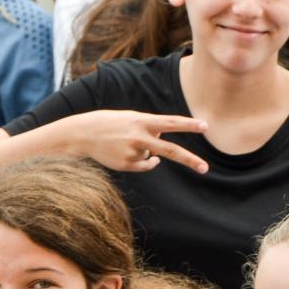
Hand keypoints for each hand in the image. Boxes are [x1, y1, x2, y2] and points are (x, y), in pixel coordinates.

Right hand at [63, 110, 209, 173]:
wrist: (84, 134)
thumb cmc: (111, 124)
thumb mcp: (132, 119)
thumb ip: (151, 130)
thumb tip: (162, 153)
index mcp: (142, 121)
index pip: (171, 122)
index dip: (189, 125)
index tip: (205, 126)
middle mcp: (139, 137)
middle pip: (170, 150)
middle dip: (189, 160)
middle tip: (205, 168)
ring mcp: (133, 153)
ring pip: (152, 157)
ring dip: (145, 151)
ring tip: (125, 142)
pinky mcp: (126, 165)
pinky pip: (144, 165)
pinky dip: (141, 161)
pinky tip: (124, 152)